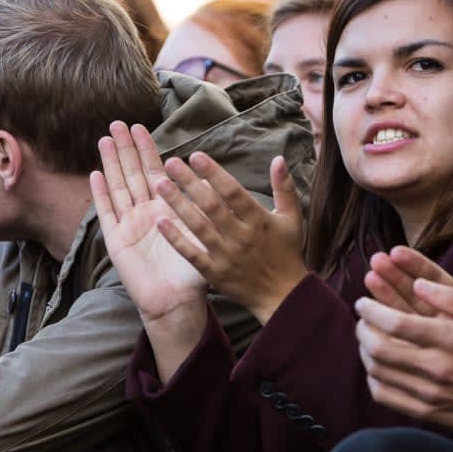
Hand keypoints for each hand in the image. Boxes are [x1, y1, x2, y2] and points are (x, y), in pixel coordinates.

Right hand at [91, 123, 207, 326]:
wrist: (177, 300)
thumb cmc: (193, 272)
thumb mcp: (201, 235)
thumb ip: (202, 210)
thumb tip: (212, 181)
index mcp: (166, 208)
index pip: (154, 171)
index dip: (147, 150)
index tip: (141, 126)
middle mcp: (145, 213)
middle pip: (132, 173)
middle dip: (126, 148)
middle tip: (118, 122)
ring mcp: (128, 224)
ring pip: (118, 187)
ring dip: (111, 163)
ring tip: (104, 139)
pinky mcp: (117, 241)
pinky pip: (107, 213)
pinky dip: (101, 194)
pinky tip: (95, 174)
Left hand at [155, 152, 306, 324]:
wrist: (283, 295)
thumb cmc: (287, 252)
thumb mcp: (292, 218)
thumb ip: (284, 187)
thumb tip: (278, 158)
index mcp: (259, 220)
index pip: (233, 192)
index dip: (214, 173)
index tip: (196, 156)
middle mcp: (241, 237)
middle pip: (211, 206)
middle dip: (190, 182)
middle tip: (171, 163)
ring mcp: (227, 256)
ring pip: (198, 226)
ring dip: (178, 204)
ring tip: (160, 185)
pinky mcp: (215, 273)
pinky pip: (192, 254)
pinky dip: (176, 239)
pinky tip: (160, 222)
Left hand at [352, 249, 452, 439]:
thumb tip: (419, 283)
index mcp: (451, 339)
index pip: (395, 321)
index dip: (371, 309)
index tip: (363, 301)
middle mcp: (436, 367)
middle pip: (378, 347)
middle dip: (362, 328)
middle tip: (360, 317)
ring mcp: (428, 394)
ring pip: (377, 371)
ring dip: (364, 350)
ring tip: (366, 336)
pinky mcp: (425, 412)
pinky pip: (384, 395)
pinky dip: (372, 377)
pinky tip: (376, 365)